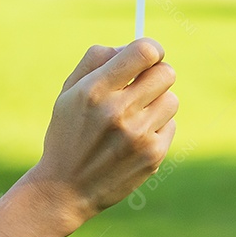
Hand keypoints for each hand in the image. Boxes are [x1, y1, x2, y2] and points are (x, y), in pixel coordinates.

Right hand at [21, 38, 177, 231]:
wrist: (63, 190)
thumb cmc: (69, 132)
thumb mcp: (69, 92)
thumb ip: (97, 59)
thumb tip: (132, 46)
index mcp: (95, 91)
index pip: (145, 52)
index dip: (153, 49)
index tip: (149, 56)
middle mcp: (118, 112)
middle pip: (167, 73)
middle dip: (156, 75)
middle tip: (142, 86)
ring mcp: (138, 136)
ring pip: (171, 100)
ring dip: (156, 104)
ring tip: (134, 117)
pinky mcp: (153, 155)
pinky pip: (171, 125)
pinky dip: (157, 128)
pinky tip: (134, 140)